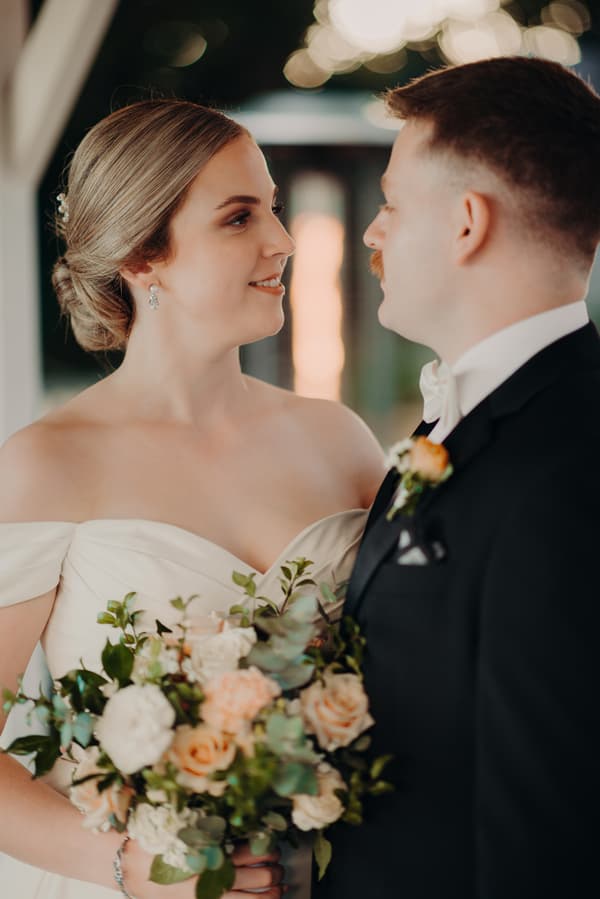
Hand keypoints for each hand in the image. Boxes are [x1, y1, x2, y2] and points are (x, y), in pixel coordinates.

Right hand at [128, 840, 285, 897]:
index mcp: (215, 851)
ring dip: (273, 891)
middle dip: (276, 871)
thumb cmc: (160, 843)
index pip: (256, 850)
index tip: (274, 846)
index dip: (271, 849)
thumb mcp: (189, 829)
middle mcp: (217, 877)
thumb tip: (243, 825)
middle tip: (279, 866)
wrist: (133, 868)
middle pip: (263, 877)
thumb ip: (215, 828)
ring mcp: (211, 897)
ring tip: (278, 886)